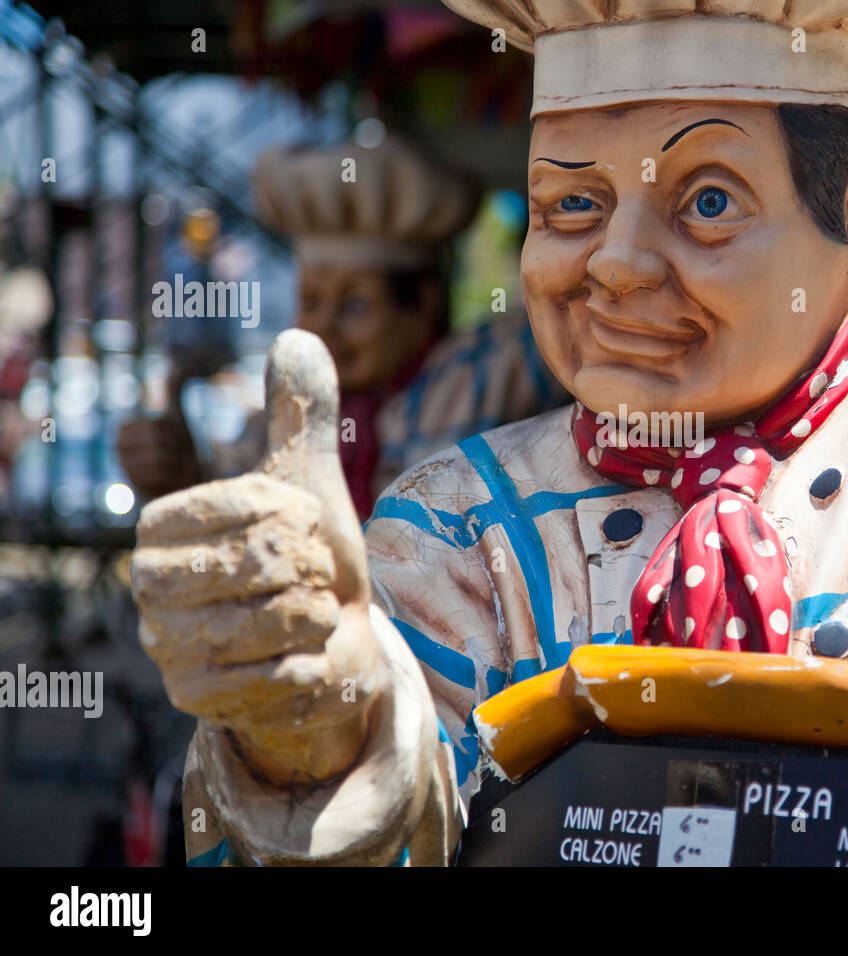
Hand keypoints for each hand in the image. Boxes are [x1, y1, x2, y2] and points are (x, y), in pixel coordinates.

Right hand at [116, 373, 201, 498]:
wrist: (181, 480)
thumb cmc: (177, 446)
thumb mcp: (176, 416)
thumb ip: (174, 390)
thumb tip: (178, 364)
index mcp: (124, 428)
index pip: (155, 425)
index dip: (170, 430)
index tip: (171, 437)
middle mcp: (118, 447)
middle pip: (158, 442)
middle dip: (177, 448)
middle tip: (178, 454)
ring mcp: (124, 467)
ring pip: (159, 460)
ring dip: (176, 464)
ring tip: (176, 467)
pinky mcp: (132, 487)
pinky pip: (158, 478)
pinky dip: (171, 478)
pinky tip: (170, 480)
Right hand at [130, 330, 380, 784]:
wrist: (328, 641)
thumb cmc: (310, 556)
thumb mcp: (309, 481)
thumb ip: (298, 415)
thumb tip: (299, 334)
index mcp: (163, 523)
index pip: (249, 504)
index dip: (299, 516)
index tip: (305, 527)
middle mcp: (149, 583)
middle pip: (261, 563)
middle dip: (311, 567)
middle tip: (313, 576)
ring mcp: (165, 642)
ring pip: (268, 619)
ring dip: (313, 614)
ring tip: (311, 611)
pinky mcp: (194, 696)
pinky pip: (272, 675)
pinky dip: (309, 662)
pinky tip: (304, 655)